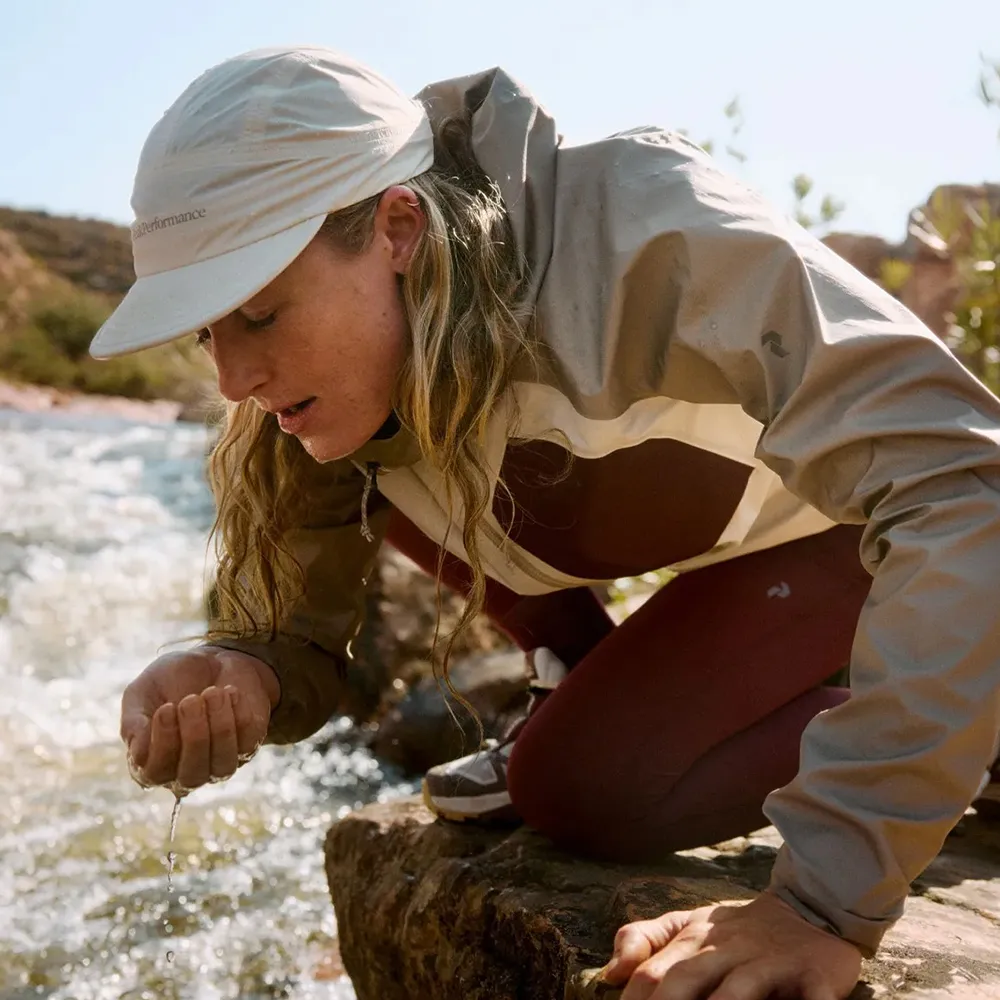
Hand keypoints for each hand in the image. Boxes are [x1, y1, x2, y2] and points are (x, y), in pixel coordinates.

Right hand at [120, 646, 279, 791]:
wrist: (212, 660)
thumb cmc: (170, 680)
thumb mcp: (142, 692)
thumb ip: (132, 722)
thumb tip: (138, 753)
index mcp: (153, 762)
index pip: (154, 774)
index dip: (162, 743)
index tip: (166, 708)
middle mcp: (186, 771)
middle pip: (191, 776)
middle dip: (194, 736)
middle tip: (191, 700)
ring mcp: (219, 762)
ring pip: (223, 767)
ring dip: (219, 727)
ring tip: (212, 692)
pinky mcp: (248, 746)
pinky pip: (248, 742)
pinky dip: (239, 714)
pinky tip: (230, 691)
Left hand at [602, 892, 861, 999]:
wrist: (811, 906)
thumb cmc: (740, 930)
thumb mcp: (690, 925)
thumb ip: (646, 940)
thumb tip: (611, 972)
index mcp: (694, 939)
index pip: (650, 974)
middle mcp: (727, 951)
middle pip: (685, 983)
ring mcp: (770, 965)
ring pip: (737, 994)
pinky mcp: (815, 978)